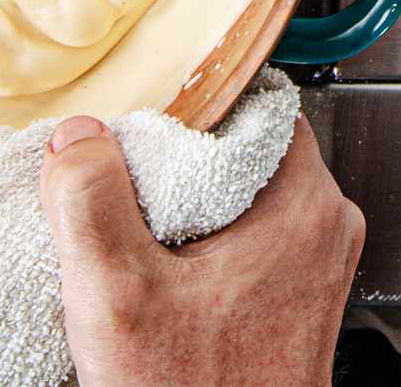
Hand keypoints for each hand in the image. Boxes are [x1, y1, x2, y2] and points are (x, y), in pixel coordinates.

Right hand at [39, 113, 363, 386]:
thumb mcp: (115, 293)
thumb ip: (89, 198)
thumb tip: (78, 135)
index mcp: (304, 208)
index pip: (251, 101)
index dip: (188, 105)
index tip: (140, 124)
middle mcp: (322, 230)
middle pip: (237, 147)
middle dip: (172, 157)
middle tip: (119, 182)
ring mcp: (309, 268)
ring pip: (232, 193)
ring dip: (175, 203)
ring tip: (127, 230)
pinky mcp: (287, 299)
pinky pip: (235, 236)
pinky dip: (189, 240)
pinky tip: (147, 269)